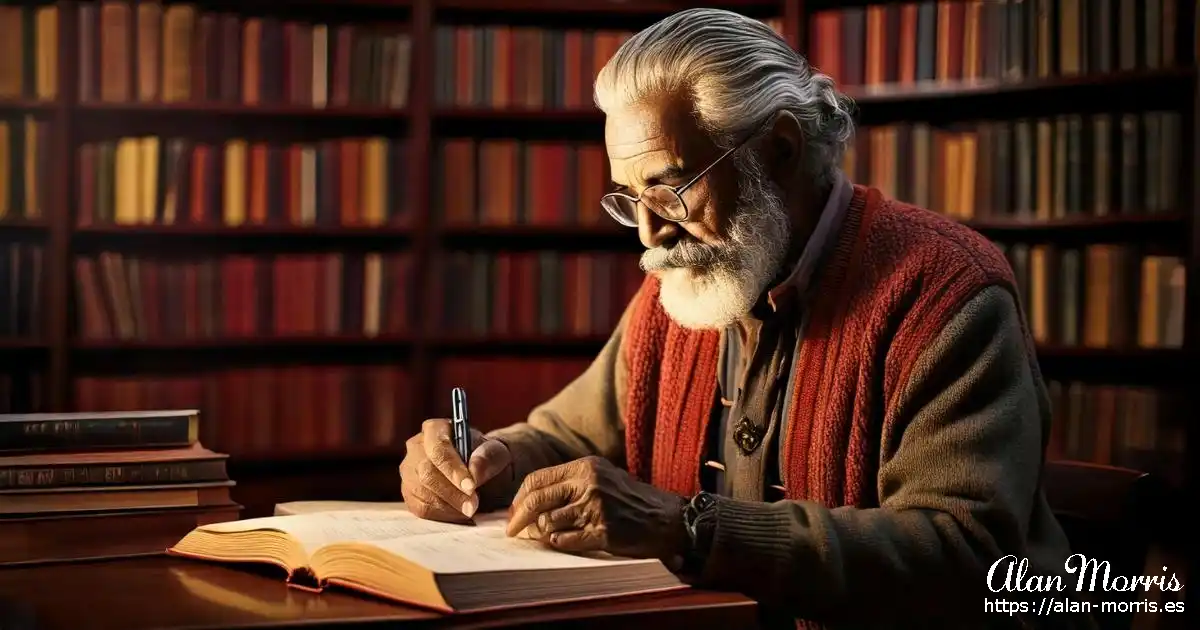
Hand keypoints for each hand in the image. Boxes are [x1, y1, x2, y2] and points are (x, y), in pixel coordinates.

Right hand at [399, 419, 511, 522]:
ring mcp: (409, 472)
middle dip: (452, 493)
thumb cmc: (489, 458)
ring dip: (449, 507)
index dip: (453, 470)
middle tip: (474, 506)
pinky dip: (442, 515)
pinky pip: (420, 509)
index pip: (438, 449)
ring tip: (470, 509)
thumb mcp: (499, 452)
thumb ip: (490, 457)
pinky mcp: (410, 494)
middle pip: (427, 474)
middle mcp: (416, 447)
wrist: (484, 473)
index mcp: (435, 429)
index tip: (471, 487)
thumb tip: (474, 472)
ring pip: (422, 494)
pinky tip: (459, 513)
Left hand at [505, 456, 687, 561]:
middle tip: (511, 531)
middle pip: (537, 500)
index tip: (513, 512)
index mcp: (585, 467)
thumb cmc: (632, 500)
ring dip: (539, 533)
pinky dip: (557, 543)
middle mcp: (589, 483)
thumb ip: (570, 484)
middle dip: (518, 518)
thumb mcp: (602, 477)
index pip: (537, 479)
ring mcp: (596, 508)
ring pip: (548, 522)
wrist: (667, 519)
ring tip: (539, 538)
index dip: (519, 498)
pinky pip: (565, 541)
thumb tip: (531, 500)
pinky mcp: (603, 532)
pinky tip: (560, 542)